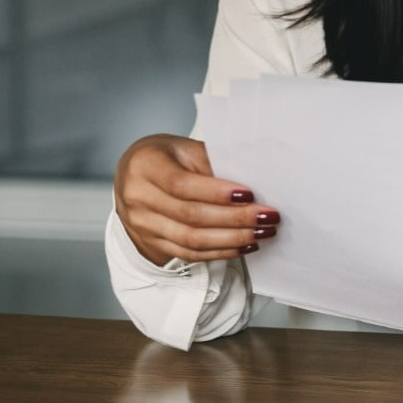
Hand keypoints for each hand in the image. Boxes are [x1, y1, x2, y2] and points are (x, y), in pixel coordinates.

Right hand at [114, 134, 279, 267]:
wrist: (133, 175)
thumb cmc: (166, 157)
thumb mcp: (184, 148)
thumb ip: (211, 163)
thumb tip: (254, 180)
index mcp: (145, 165)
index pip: (182, 184)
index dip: (216, 193)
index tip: (249, 195)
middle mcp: (138, 197)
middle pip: (190, 215)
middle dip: (235, 219)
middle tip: (268, 216)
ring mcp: (142, 225)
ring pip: (192, 240)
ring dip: (233, 239)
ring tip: (262, 232)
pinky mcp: (152, 244)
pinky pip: (189, 254)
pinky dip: (220, 251)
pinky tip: (244, 245)